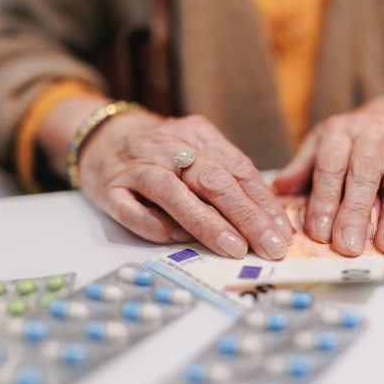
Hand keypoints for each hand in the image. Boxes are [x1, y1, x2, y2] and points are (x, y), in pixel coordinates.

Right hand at [78, 112, 292, 259]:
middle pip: (212, 180)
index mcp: (197, 135)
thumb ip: (223, 174)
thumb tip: (262, 217)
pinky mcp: (109, 189)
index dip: (263, 202)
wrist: (101, 134)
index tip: (282, 231)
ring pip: (172, 193)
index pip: (238, 168)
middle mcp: (168, 147)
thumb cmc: (160, 150)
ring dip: (206, 223)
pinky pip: (130, 209)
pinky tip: (174, 239)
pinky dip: (153, 225)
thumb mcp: (196, 148)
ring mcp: (136, 167)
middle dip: (246, 216)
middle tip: (270, 246)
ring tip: (235, 249)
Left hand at [273, 89, 383, 256]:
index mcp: (341, 131)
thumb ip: (303, 167)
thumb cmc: (352, 140)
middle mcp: (374, 134)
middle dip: (354, 212)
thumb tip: (279, 190)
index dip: (323, 199)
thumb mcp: (322, 144)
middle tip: (347, 246)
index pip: (330, 167)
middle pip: (364, 175)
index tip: (318, 232)